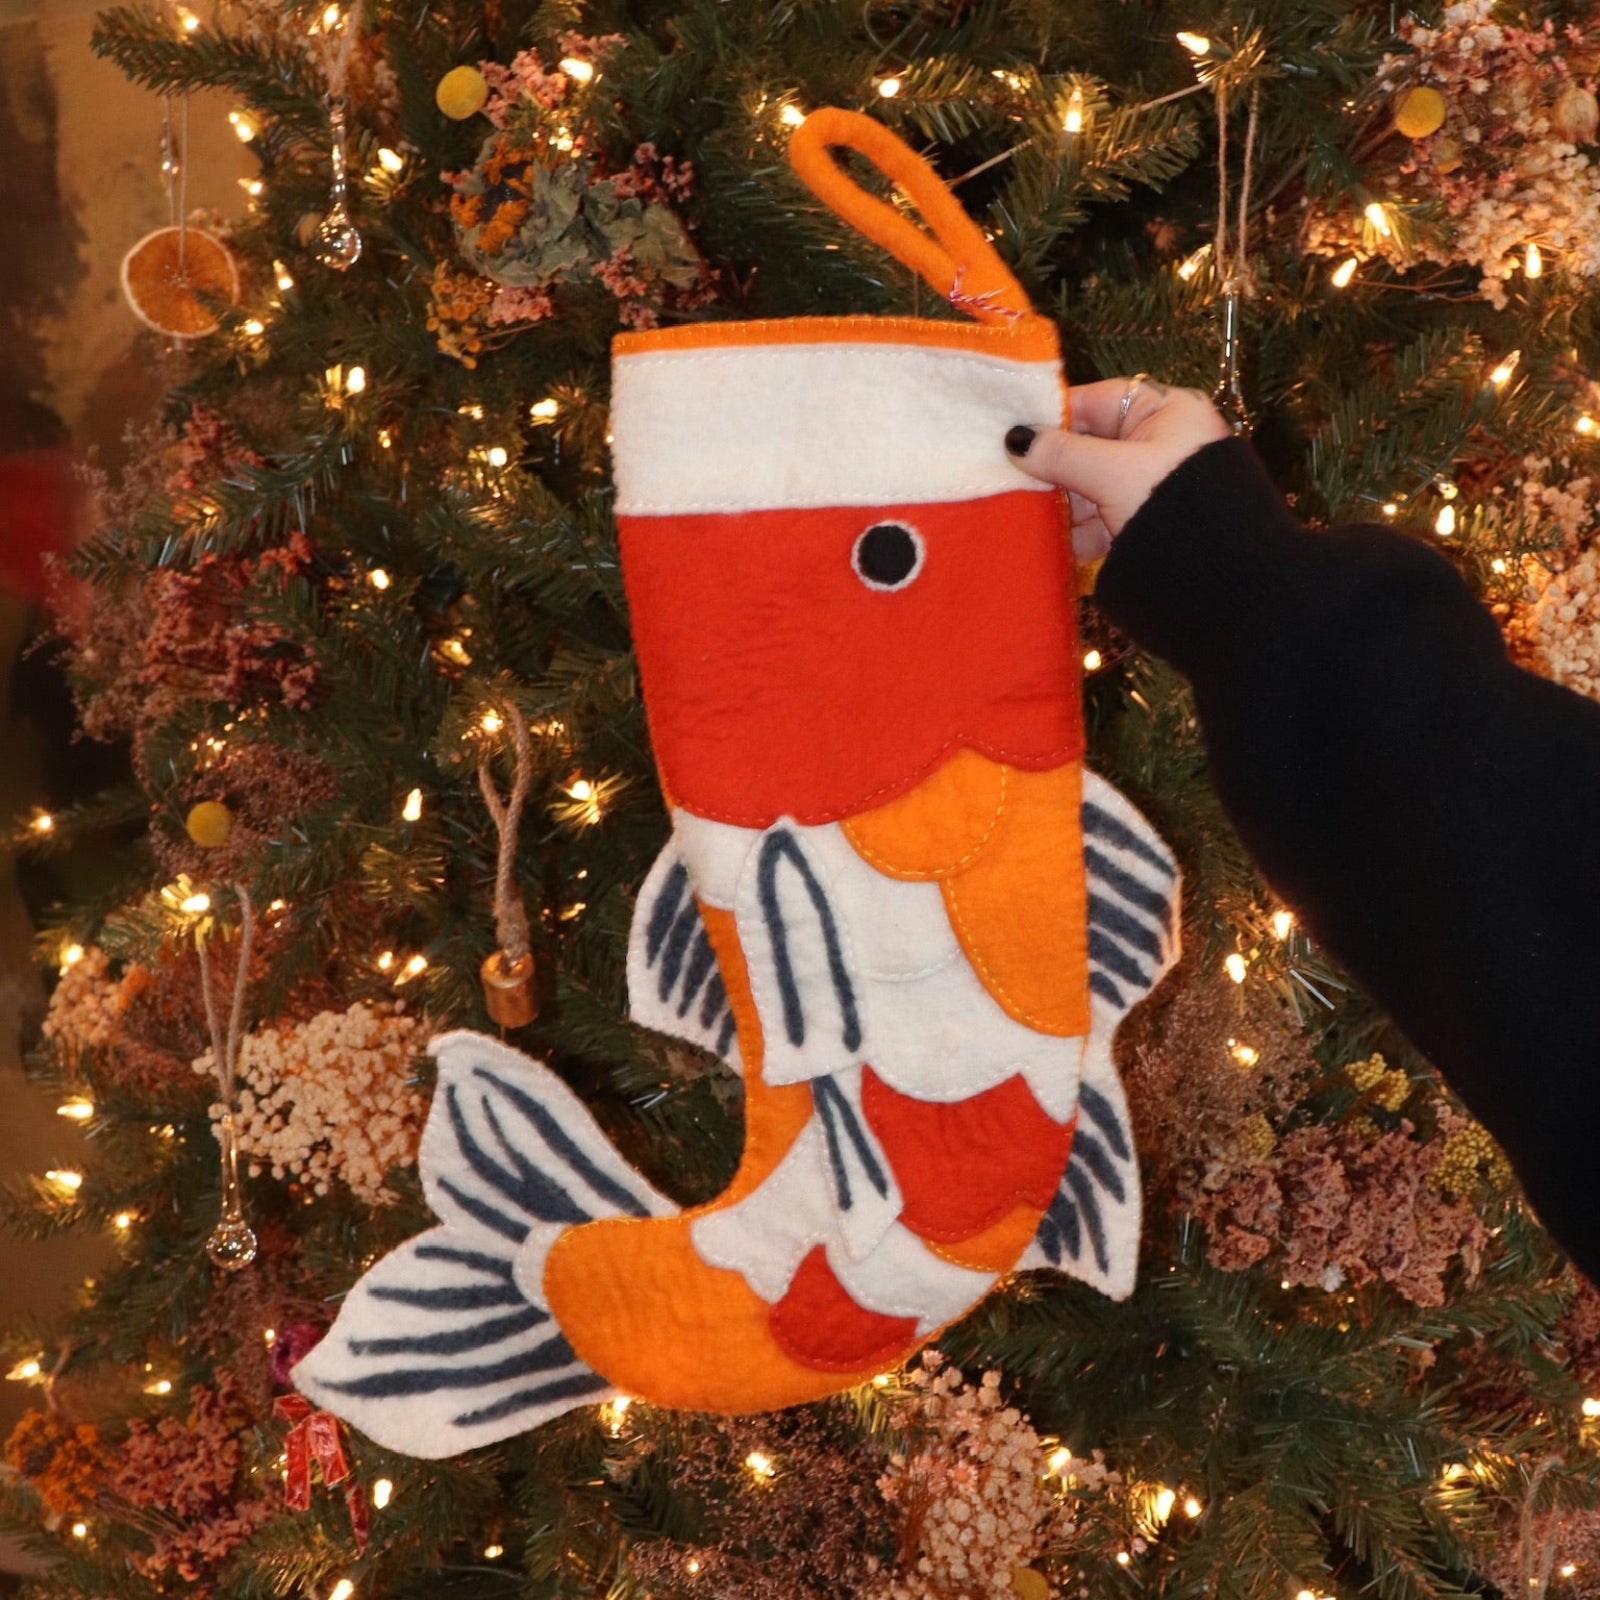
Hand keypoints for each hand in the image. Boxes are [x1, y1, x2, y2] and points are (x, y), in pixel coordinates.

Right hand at [1005, 377, 1231, 560]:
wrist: (1221, 582)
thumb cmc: (1172, 506)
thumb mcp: (1113, 473)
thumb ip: (1061, 455)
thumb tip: (1014, 439)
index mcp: (1166, 413)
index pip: (1097, 401)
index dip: (1054, 415)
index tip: (1012, 431)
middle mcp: (1159, 445)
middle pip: (1089, 447)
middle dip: (1050, 468)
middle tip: (1006, 477)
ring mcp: (1150, 488)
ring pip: (1089, 488)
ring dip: (1057, 505)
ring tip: (1018, 513)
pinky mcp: (1142, 527)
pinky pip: (1098, 521)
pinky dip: (1073, 532)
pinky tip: (1044, 541)